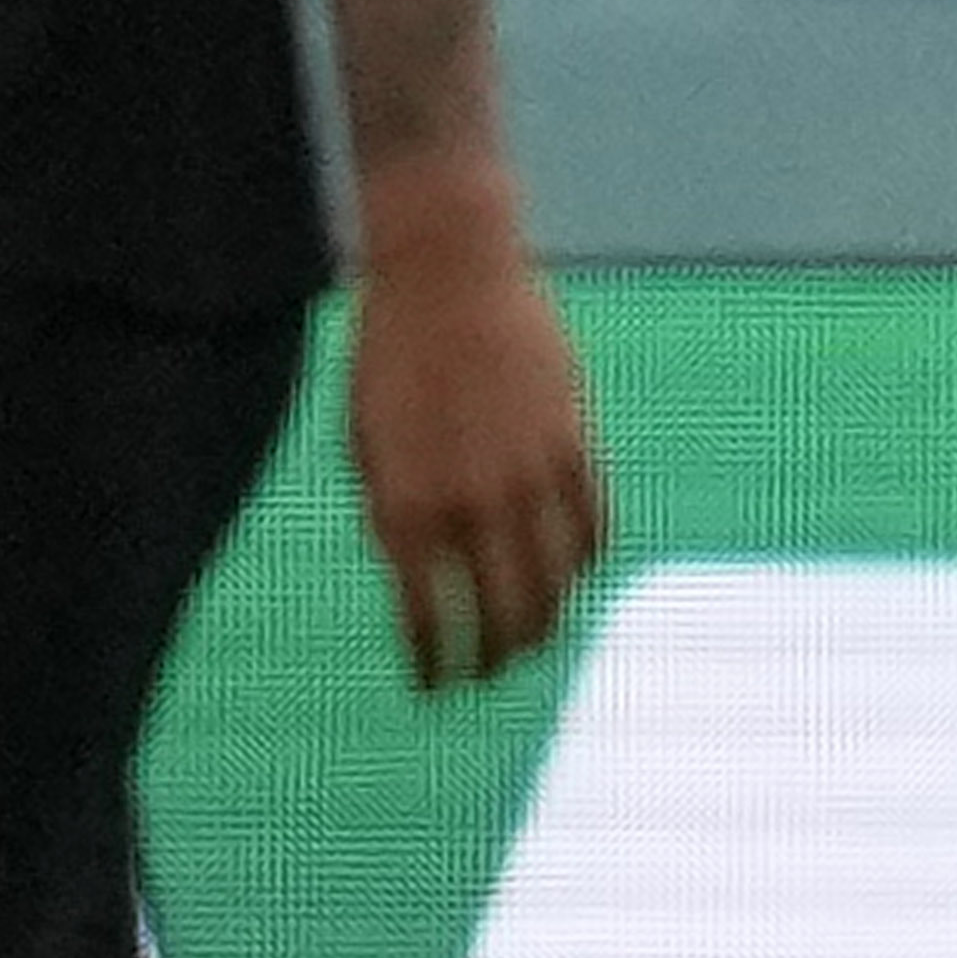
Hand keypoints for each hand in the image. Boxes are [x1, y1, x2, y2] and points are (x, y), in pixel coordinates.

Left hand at [343, 175, 611, 692]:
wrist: (448, 271)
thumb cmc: (389, 353)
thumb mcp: (365, 442)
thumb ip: (390, 514)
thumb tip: (418, 578)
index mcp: (408, 505)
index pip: (426, 618)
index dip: (432, 663)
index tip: (432, 687)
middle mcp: (473, 502)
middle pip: (500, 614)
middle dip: (493, 657)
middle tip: (487, 674)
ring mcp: (531, 474)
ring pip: (554, 580)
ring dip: (545, 622)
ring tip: (534, 640)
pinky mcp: (574, 442)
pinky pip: (592, 524)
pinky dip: (585, 560)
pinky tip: (573, 574)